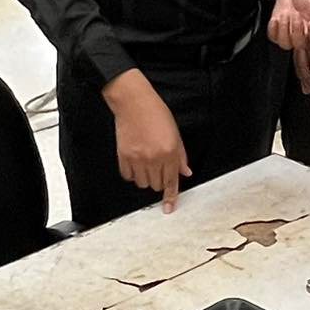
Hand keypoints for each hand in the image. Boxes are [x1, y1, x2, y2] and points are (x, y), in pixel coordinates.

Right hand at [105, 70, 190, 211]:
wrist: (133, 102)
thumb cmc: (155, 112)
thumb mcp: (175, 133)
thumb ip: (181, 155)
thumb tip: (185, 172)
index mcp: (169, 151)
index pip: (172, 181)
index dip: (171, 197)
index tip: (169, 208)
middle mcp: (154, 158)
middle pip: (157, 185)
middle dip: (159, 180)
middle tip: (158, 167)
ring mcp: (137, 158)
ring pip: (143, 183)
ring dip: (146, 178)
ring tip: (147, 162)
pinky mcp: (123, 156)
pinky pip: (128, 176)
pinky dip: (132, 173)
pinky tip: (135, 162)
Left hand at [268, 0, 309, 58]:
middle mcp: (303, 38)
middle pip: (300, 45)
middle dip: (297, 30)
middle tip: (297, 15)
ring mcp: (289, 38)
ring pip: (285, 44)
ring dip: (284, 28)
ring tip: (286, 14)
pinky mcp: (276, 34)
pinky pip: (273, 37)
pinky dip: (273, 28)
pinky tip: (276, 19)